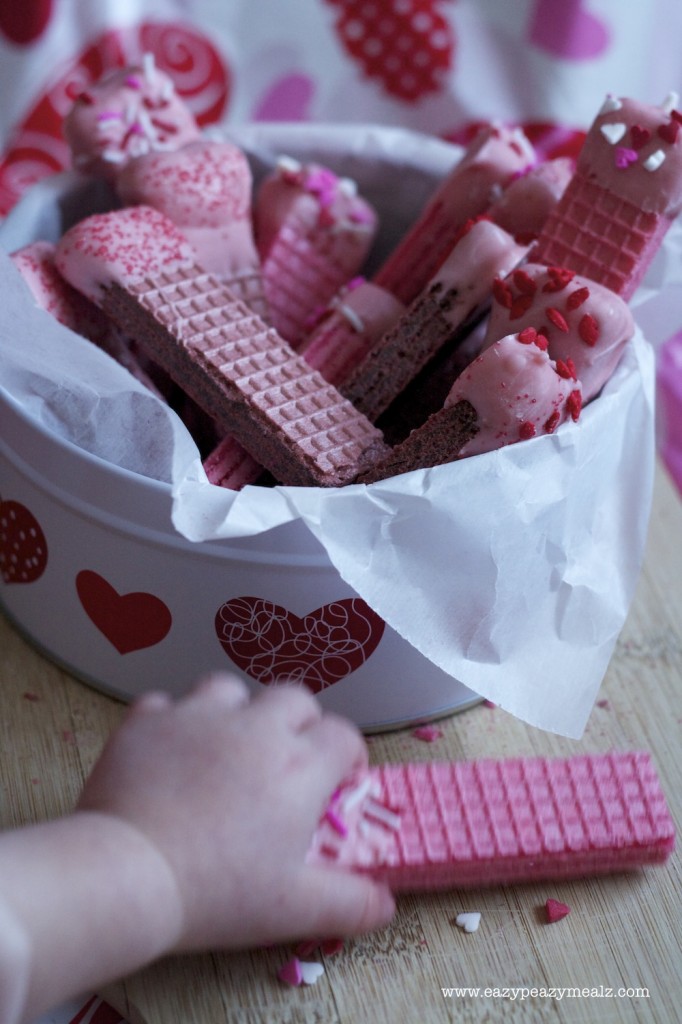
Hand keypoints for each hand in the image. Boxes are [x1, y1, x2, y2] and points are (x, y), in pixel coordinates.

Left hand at [76, 673, 395, 951]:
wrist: (128, 874)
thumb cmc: (217, 892)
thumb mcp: (294, 909)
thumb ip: (349, 902)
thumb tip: (386, 903)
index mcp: (299, 765)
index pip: (344, 735)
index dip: (348, 756)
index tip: (339, 783)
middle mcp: (255, 727)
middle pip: (294, 698)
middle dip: (299, 723)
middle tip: (285, 761)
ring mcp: (198, 716)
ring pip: (230, 689)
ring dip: (236, 712)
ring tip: (224, 749)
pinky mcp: (148, 720)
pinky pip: (168, 704)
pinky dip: (173, 724)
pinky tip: (167, 755)